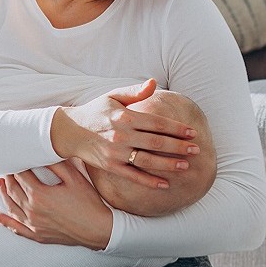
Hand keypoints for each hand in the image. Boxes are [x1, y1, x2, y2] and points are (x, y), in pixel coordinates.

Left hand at [0, 161, 113, 249]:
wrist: (98, 229)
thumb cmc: (88, 203)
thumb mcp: (74, 178)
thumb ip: (57, 165)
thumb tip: (44, 154)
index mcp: (39, 194)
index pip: (21, 176)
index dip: (18, 166)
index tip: (16, 158)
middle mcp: (32, 210)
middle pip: (14, 190)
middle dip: (9, 178)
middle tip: (8, 168)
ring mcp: (33, 224)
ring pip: (12, 207)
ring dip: (4, 194)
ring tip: (1, 184)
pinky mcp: (37, 235)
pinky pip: (16, 228)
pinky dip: (5, 222)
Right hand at [50, 78, 198, 188]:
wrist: (69, 131)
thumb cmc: (96, 111)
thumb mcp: (113, 97)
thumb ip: (135, 92)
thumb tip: (154, 82)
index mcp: (125, 116)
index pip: (157, 123)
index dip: (177, 128)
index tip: (192, 133)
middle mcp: (121, 135)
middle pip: (156, 142)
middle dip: (179, 146)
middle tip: (197, 149)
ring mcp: (115, 153)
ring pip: (147, 161)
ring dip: (168, 164)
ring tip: (186, 166)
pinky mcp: (110, 166)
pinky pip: (133, 176)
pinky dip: (149, 181)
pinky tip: (165, 184)